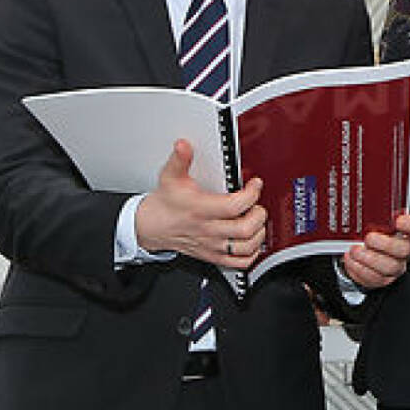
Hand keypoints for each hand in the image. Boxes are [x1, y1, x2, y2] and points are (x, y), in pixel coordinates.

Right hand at [135, 140, 266, 267]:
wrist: (150, 227)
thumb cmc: (165, 203)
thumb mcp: (170, 177)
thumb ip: (180, 160)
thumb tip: (183, 145)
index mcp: (200, 209)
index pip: (234, 206)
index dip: (251, 194)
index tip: (255, 184)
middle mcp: (208, 230)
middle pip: (245, 229)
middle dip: (259, 214)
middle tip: (258, 204)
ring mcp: (212, 245)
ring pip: (246, 247)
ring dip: (259, 234)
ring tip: (256, 220)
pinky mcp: (213, 256)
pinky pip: (239, 263)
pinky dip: (252, 254)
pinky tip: (252, 240)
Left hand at [341, 211, 409, 289]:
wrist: (361, 251)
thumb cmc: (369, 231)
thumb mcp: (372, 218)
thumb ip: (372, 210)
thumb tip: (362, 191)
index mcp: (405, 231)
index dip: (409, 224)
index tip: (398, 220)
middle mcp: (404, 248)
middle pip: (404, 249)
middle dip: (385, 244)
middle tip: (369, 238)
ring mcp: (395, 265)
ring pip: (390, 266)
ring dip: (370, 259)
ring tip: (355, 250)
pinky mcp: (383, 278)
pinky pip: (375, 278)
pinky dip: (360, 269)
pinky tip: (351, 260)